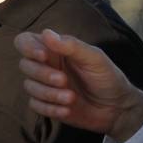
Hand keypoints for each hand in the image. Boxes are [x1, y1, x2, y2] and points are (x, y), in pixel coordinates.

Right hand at [13, 29, 142, 140]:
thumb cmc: (107, 77)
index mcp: (54, 49)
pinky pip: (35, 105)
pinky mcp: (46, 104)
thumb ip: (71, 45)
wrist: (117, 108)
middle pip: (24, 65)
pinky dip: (50, 108)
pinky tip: (67, 109)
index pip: (25, 41)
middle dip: (42, 74)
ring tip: (71, 98)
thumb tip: (46, 33)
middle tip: (64, 80)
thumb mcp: (94, 58)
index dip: (28, 47)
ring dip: (48, 93)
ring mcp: (45, 86)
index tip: (44, 56)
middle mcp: (46, 65)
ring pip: (29, 87)